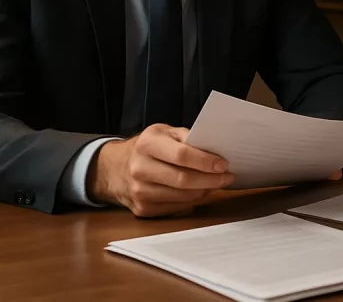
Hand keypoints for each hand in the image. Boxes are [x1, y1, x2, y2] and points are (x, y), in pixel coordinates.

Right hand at [89, 124, 235, 217]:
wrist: (113, 168)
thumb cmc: (146, 147)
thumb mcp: (163, 132)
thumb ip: (186, 137)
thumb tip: (213, 148)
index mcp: (147, 144)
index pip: (182, 155)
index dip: (205, 161)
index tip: (224, 164)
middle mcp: (140, 169)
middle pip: (184, 179)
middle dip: (211, 180)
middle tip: (228, 177)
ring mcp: (139, 192)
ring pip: (182, 197)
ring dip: (205, 191)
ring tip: (217, 183)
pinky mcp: (142, 209)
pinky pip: (176, 207)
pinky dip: (192, 200)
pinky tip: (200, 191)